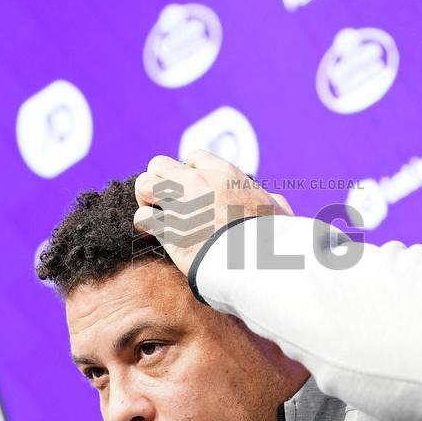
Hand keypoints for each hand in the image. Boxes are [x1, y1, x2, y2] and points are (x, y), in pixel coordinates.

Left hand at [134, 150, 293, 275]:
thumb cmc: (272, 238)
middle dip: (160, 180)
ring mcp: (179, 204)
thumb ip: (272, 202)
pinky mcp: (167, 230)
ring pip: (143, 184)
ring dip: (146, 199)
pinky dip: (144, 225)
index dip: (189, 172)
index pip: (193, 157)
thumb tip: (276, 203)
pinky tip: (152, 234)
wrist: (256, 263)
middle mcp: (197, 182)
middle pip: (159, 164)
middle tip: (167, 200)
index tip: (193, 189)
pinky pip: (142, 218)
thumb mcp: (279, 212)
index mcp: (224, 173)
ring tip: (154, 213)